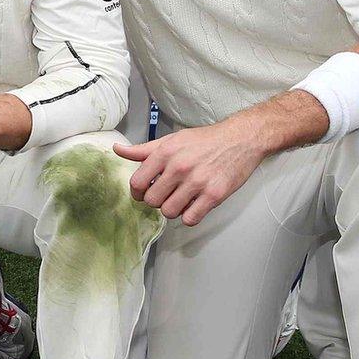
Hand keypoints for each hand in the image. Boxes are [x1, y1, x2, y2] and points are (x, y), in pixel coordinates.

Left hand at [114, 120, 268, 225]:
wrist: (240, 139)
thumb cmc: (204, 140)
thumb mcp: (171, 140)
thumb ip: (144, 150)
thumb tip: (118, 151)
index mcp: (165, 153)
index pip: (137, 183)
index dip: (137, 192)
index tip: (144, 193)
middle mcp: (179, 167)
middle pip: (152, 200)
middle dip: (157, 201)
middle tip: (166, 195)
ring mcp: (197, 182)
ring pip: (169, 212)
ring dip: (173, 210)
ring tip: (180, 200)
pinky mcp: (214, 194)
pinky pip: (191, 219)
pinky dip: (190, 216)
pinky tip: (194, 205)